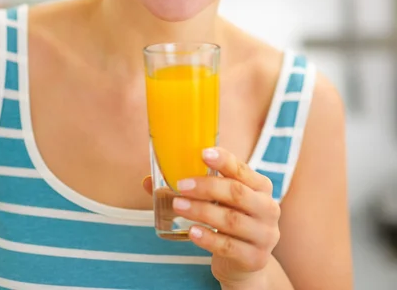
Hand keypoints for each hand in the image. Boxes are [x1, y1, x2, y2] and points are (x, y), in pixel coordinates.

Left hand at [143, 147, 280, 287]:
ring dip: (201, 211)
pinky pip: (228, 246)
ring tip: (178, 205)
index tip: (202, 153)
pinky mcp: (255, 257)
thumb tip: (148, 181)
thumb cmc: (228, 220)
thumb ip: (193, 187)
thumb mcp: (219, 201)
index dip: (223, 160)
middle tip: (180, 185)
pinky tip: (192, 232)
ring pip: (230, 220)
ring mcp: (264, 234)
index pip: (242, 169)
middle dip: (206, 187)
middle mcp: (267, 208)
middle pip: (236, 193)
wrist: (245, 261)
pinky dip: (208, 239)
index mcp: (261, 186)